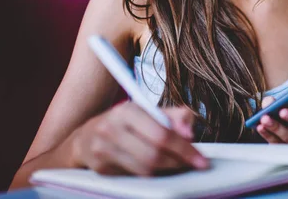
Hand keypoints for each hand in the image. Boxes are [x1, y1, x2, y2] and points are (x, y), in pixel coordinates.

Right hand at [69, 102, 208, 174]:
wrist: (85, 137)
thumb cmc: (125, 123)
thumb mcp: (149, 112)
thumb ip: (175, 117)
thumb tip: (189, 133)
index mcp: (128, 110)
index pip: (162, 134)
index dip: (185, 149)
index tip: (201, 160)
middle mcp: (112, 127)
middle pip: (154, 155)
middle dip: (177, 162)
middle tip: (191, 165)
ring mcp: (103, 149)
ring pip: (145, 169)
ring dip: (165, 170)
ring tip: (175, 164)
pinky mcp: (100, 168)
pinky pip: (133, 176)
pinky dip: (149, 174)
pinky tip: (155, 168)